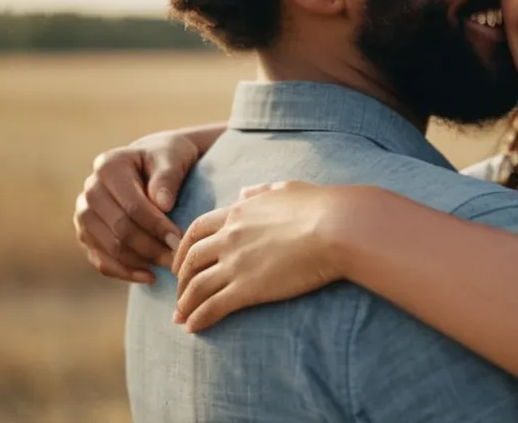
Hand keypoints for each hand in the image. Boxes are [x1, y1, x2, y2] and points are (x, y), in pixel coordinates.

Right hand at [72, 131, 198, 282]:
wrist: (156, 162)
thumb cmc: (169, 157)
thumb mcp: (174, 156)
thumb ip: (168, 176)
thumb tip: (162, 204)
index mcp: (109, 166)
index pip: (132, 205)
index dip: (156, 226)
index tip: (180, 240)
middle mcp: (90, 189)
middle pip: (119, 228)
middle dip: (150, 248)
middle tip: (178, 260)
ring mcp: (84, 213)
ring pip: (108, 247)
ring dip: (140, 261)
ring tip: (169, 267)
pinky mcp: (86, 233)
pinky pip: (99, 259)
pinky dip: (123, 271)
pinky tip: (149, 276)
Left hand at [172, 181, 346, 331]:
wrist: (337, 227)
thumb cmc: (321, 206)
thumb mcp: (286, 189)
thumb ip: (261, 191)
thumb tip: (243, 192)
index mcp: (238, 212)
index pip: (198, 229)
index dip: (184, 247)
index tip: (183, 261)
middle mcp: (230, 237)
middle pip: (191, 260)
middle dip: (181, 278)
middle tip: (180, 292)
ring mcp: (236, 263)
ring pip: (196, 286)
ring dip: (185, 304)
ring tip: (180, 318)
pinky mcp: (247, 288)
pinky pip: (213, 306)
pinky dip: (198, 318)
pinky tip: (193, 328)